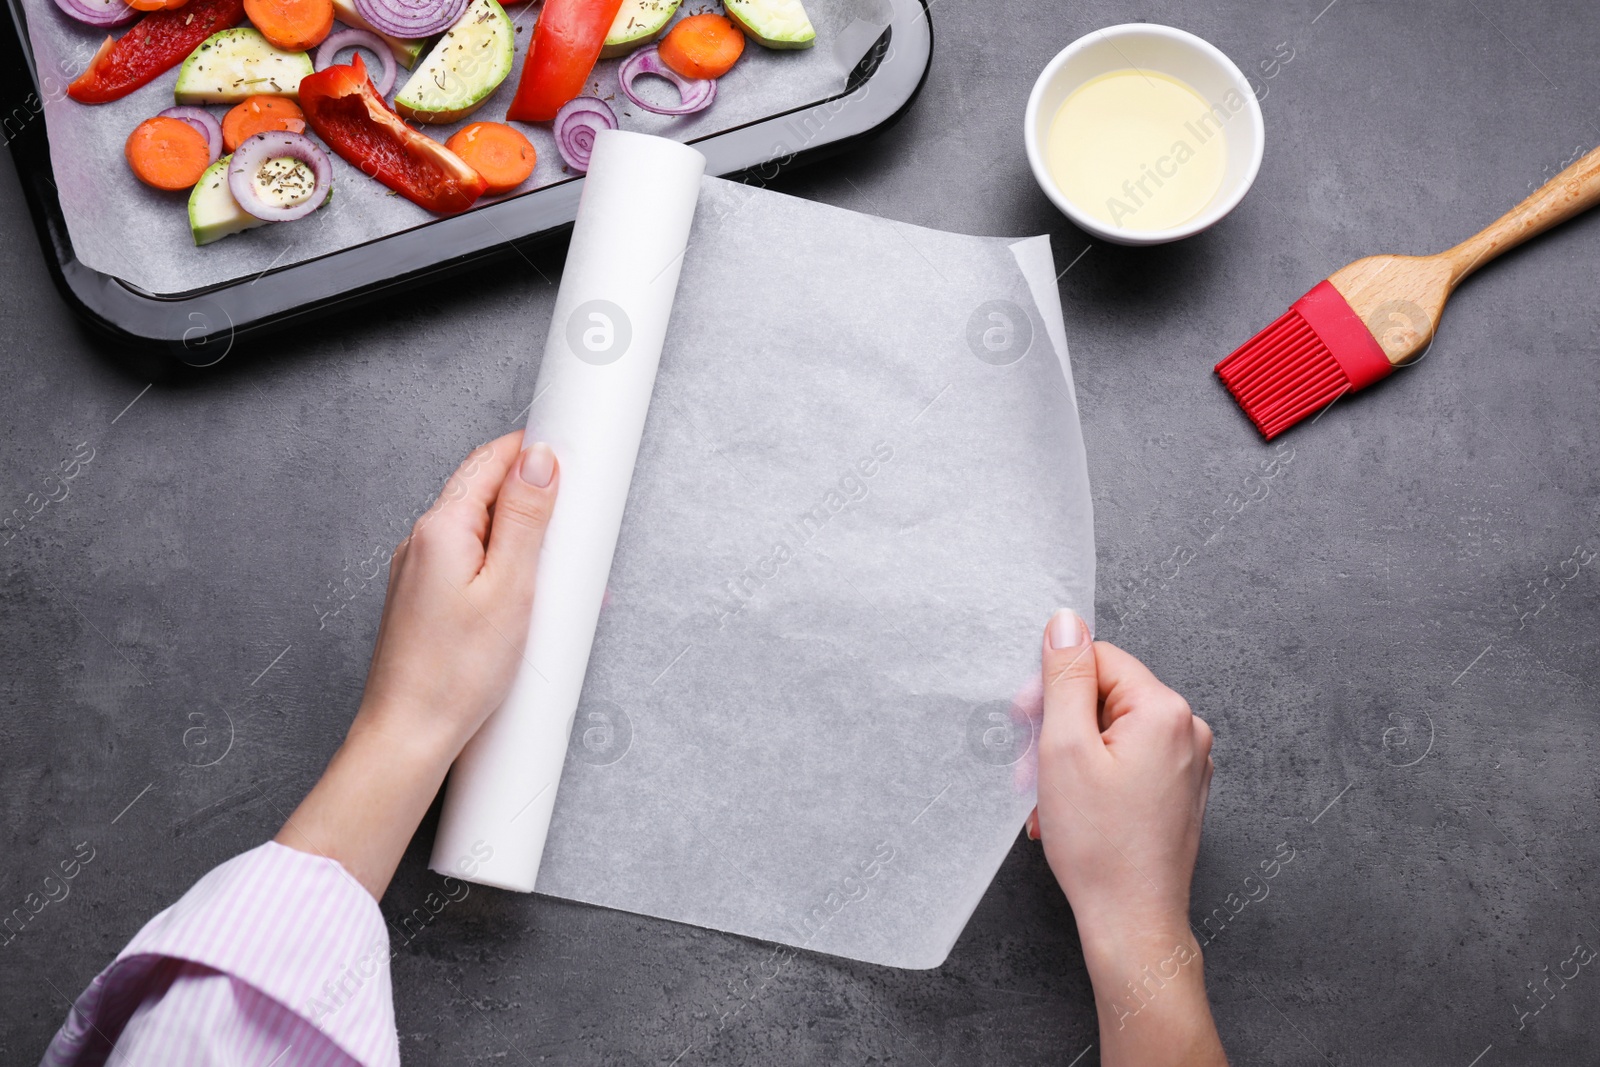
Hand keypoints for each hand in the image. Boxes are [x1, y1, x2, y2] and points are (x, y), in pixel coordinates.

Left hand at [277, 432, 558, 898]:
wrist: (408, 737)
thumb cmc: (456, 675)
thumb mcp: (512, 589)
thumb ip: (526, 519)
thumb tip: (540, 461)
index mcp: (441, 529)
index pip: (490, 460)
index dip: (533, 449)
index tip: (571, 452)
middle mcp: (421, 542)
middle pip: (483, 491)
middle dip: (533, 494)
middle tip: (576, 513)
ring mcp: (417, 572)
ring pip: (478, 529)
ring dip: (521, 535)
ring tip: (559, 567)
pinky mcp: (423, 601)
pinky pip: (468, 562)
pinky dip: (503, 566)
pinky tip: (528, 597)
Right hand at [1032, 609, 1225, 1066]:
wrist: (1133, 923)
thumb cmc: (1100, 847)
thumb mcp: (1064, 750)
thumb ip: (1064, 678)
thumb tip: (1065, 621)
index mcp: (1164, 711)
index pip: (1097, 660)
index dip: (1052, 688)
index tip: (1024, 723)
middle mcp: (1188, 730)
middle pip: (1105, 696)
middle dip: (1059, 728)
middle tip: (1029, 768)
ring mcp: (1189, 763)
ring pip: (1111, 732)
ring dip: (1070, 758)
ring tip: (1048, 799)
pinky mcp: (1180, 792)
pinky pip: (1128, 762)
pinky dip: (1093, 778)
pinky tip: (1069, 811)